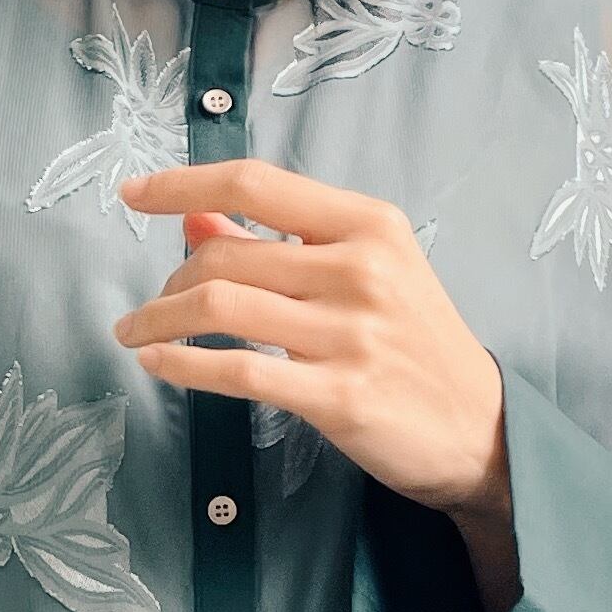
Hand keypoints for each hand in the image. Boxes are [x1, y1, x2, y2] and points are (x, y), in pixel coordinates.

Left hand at [113, 158, 519, 611]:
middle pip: (228, 252)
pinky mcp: (338, 396)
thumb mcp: (363, 273)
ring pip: (221, 305)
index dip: (184, 184)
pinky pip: (237, 371)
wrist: (478, 429)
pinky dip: (182, 364)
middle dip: (170, 279)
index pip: (257, 183)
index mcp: (369, 224)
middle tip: (150, 305)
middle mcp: (361, 269)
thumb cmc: (415, 346)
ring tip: (135, 333)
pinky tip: (156, 363)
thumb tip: (194, 215)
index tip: (133, 194)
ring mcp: (350, 334)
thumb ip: (279, 241)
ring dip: (160, 319)